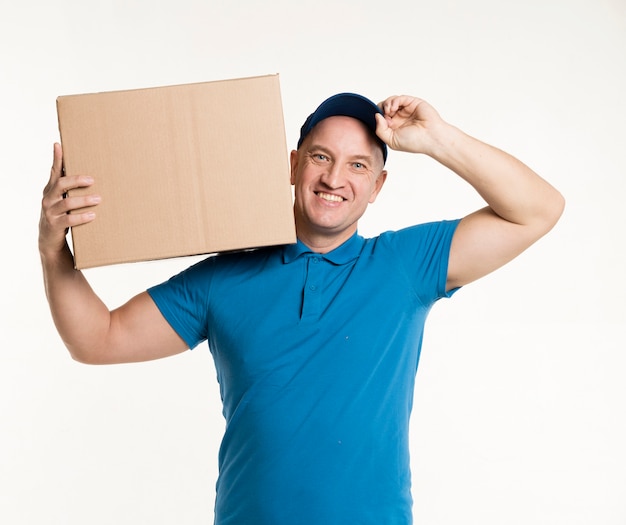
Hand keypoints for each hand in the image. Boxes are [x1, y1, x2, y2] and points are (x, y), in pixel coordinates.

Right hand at [39, 143, 99, 257]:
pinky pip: (69, 220)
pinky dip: (82, 217)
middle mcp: (48, 198)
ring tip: (98, 198)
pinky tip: (92, 215)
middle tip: (92, 180)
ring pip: (67, 202)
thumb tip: (86, 173)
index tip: (59, 145)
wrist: (49, 239)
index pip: (54, 171)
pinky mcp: (55, 225)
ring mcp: (50, 212)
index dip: (56, 158)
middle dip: (76, 180)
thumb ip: (68, 187)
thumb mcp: (62, 199)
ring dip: (84, 200)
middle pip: (60, 184)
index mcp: (50, 189)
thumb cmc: (61, 214)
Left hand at [375, 95, 445, 154]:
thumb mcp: (391, 140)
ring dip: (386, 104)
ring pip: (390, 101)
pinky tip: (394, 108)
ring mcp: (406, 110)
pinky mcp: (412, 102)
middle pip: (383, 107)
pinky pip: (399, 98)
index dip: (378, 118)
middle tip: (386, 116)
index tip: (382, 123)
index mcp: (394, 127)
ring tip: (390, 111)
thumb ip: (380, 130)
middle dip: (381, 109)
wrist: (431, 137)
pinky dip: (393, 101)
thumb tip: (376, 116)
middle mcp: (399, 118)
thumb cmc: (414, 142)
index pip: (380, 118)